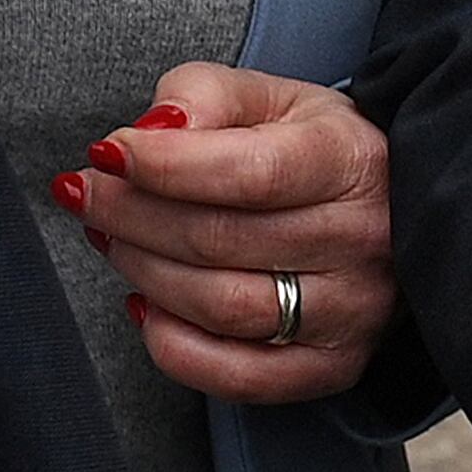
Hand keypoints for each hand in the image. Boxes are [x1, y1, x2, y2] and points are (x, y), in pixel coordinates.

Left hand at [52, 63, 394, 402]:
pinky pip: (237, 376)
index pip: (251, 173)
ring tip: (111, 237)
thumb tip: (156, 128)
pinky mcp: (330, 368)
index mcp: (351, 160)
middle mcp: (361, 241)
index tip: (107, 152)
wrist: (385, 211)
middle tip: (86, 192)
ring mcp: (350, 312)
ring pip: (221, 307)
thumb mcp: (270, 96)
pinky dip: (174, 345)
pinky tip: (144, 304)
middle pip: (221, 239)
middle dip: (132, 214)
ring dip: (143, 271)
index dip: (165, 166)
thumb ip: (207, 94)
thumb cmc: (312, 148)